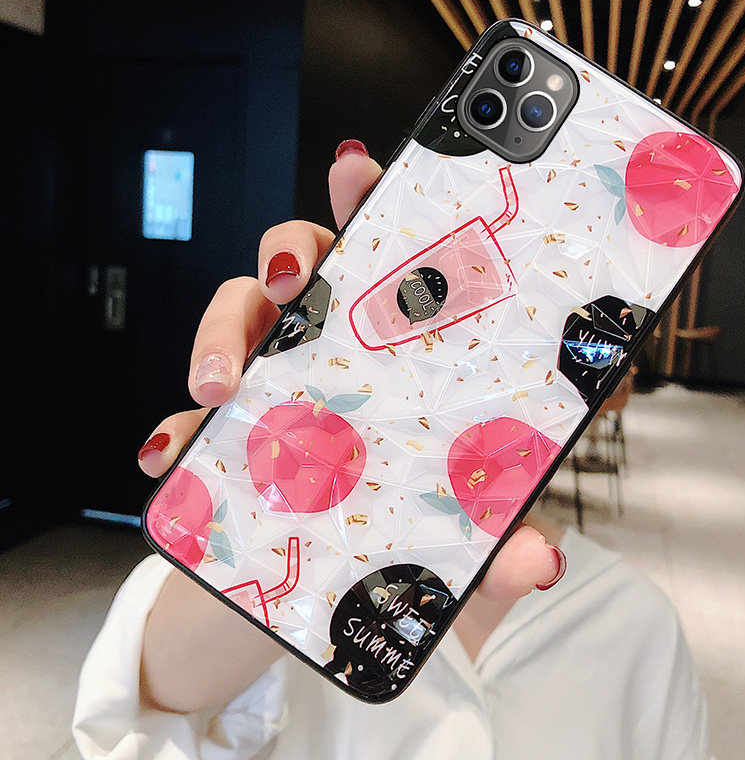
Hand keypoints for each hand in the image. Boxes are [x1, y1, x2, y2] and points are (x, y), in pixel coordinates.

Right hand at [137, 138, 565, 602]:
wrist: (314, 603)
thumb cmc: (398, 543)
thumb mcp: (464, 543)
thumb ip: (502, 543)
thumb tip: (542, 560)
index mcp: (398, 352)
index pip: (388, 259)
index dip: (370, 206)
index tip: (356, 170)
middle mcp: (331, 351)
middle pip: (304, 263)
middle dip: (290, 250)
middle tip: (291, 278)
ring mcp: (272, 385)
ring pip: (237, 315)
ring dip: (222, 333)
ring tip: (221, 383)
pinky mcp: (221, 435)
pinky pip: (187, 414)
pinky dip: (176, 428)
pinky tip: (172, 453)